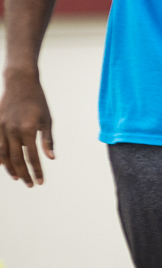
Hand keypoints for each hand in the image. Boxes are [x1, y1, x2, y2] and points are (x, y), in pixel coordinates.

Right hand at [0, 69, 54, 186]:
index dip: (37, 171)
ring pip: (3, 154)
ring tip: (17, 177)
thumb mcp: (47, 120)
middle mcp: (12, 130)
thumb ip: (47, 140)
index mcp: (28, 130)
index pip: (32, 157)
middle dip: (24, 173)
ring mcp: (1, 127)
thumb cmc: (38, 101)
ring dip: (10, 168)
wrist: (20, 83)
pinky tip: (3, 164)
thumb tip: (51, 158)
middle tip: (30, 185)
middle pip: (17, 159)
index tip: (40, 182)